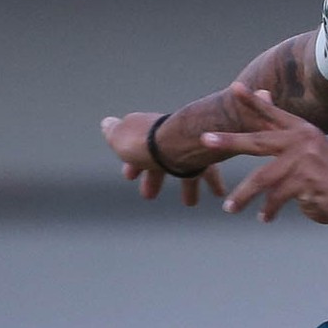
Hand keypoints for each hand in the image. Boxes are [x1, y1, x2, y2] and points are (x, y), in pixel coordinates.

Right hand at [100, 112, 225, 205]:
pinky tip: (219, 194)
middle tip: (148, 195)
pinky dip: (214, 183)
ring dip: (189, 186)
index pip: (139, 150)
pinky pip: (211, 170)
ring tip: (190, 203)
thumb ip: (114, 132)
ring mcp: (192, 147)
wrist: (178, 139)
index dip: (133, 164)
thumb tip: (107, 124)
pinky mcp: (211, 154)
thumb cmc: (144, 142)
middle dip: (154, 178)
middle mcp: (172, 139)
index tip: (128, 176)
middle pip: (163, 161)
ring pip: (189, 168)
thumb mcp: (121, 137)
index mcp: (147, 134)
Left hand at [203, 87, 327, 224]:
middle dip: (230, 141)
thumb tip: (263, 94)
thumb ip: (282, 126)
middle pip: (259, 141)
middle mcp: (303, 142)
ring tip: (229, 208)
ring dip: (244, 195)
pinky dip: (268, 210)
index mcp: (302, 131)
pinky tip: (264, 217)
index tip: (234, 88)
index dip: (254, 101)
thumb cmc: (327, 172)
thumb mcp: (308, 144)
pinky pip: (277, 198)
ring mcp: (304, 163)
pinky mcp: (306, 184)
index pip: (273, 113)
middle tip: (205, 140)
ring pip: (262, 179)